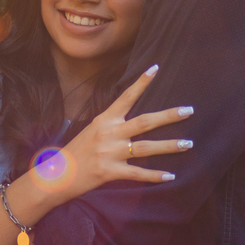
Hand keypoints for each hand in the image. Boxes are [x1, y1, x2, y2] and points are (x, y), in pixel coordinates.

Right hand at [54, 65, 192, 201]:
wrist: (56, 176)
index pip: (126, 97)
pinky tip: (170, 176)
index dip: (141, 83)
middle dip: (168, 116)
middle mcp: (109, 133)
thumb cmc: (76, 152)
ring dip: (169, 145)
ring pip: (146, 147)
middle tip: (189, 110)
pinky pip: (138, 174)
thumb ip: (111, 125)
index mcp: (104, 120)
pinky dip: (155, 176)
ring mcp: (110, 153)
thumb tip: (132, 121)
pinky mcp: (110, 172)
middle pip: (144, 122)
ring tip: (188, 144)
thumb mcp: (91, 131)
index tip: (156, 68)